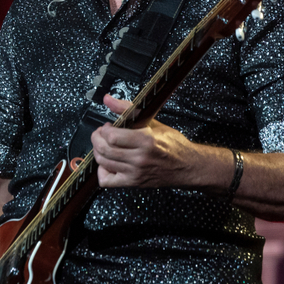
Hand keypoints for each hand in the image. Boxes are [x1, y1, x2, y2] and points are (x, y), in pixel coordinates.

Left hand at [91, 94, 213, 188]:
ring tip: (105, 145)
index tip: (108, 126)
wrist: (187, 166)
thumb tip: (107, 99)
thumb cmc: (172, 144)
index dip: (104, 130)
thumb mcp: (152, 121)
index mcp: (146, 141)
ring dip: (98, 152)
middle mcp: (140, 159)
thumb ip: (127, 109)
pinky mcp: (134, 183)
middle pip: (105, 150)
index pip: (112, 137)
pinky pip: (107, 181)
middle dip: (97, 139)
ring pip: (103, 163)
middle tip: (101, 134)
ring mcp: (136, 173)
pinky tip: (108, 163)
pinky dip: (102, 171)